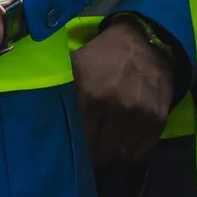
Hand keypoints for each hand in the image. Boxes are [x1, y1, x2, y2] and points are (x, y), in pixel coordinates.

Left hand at [73, 18, 177, 168]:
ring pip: (122, 155)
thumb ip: (58, 89)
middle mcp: (119, 108)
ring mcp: (141, 115)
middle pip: (102, 153)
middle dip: (95, 155)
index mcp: (92, 96)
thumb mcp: (74, 65)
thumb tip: (37, 113)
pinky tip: (125, 144)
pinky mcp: (159, 118)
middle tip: (92, 150)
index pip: (81, 142)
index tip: (75, 149)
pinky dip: (132, 153)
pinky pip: (143, 151)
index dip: (77, 149)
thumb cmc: (102, 56)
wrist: (143, 40)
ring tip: (108, 147)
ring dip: (113, 155)